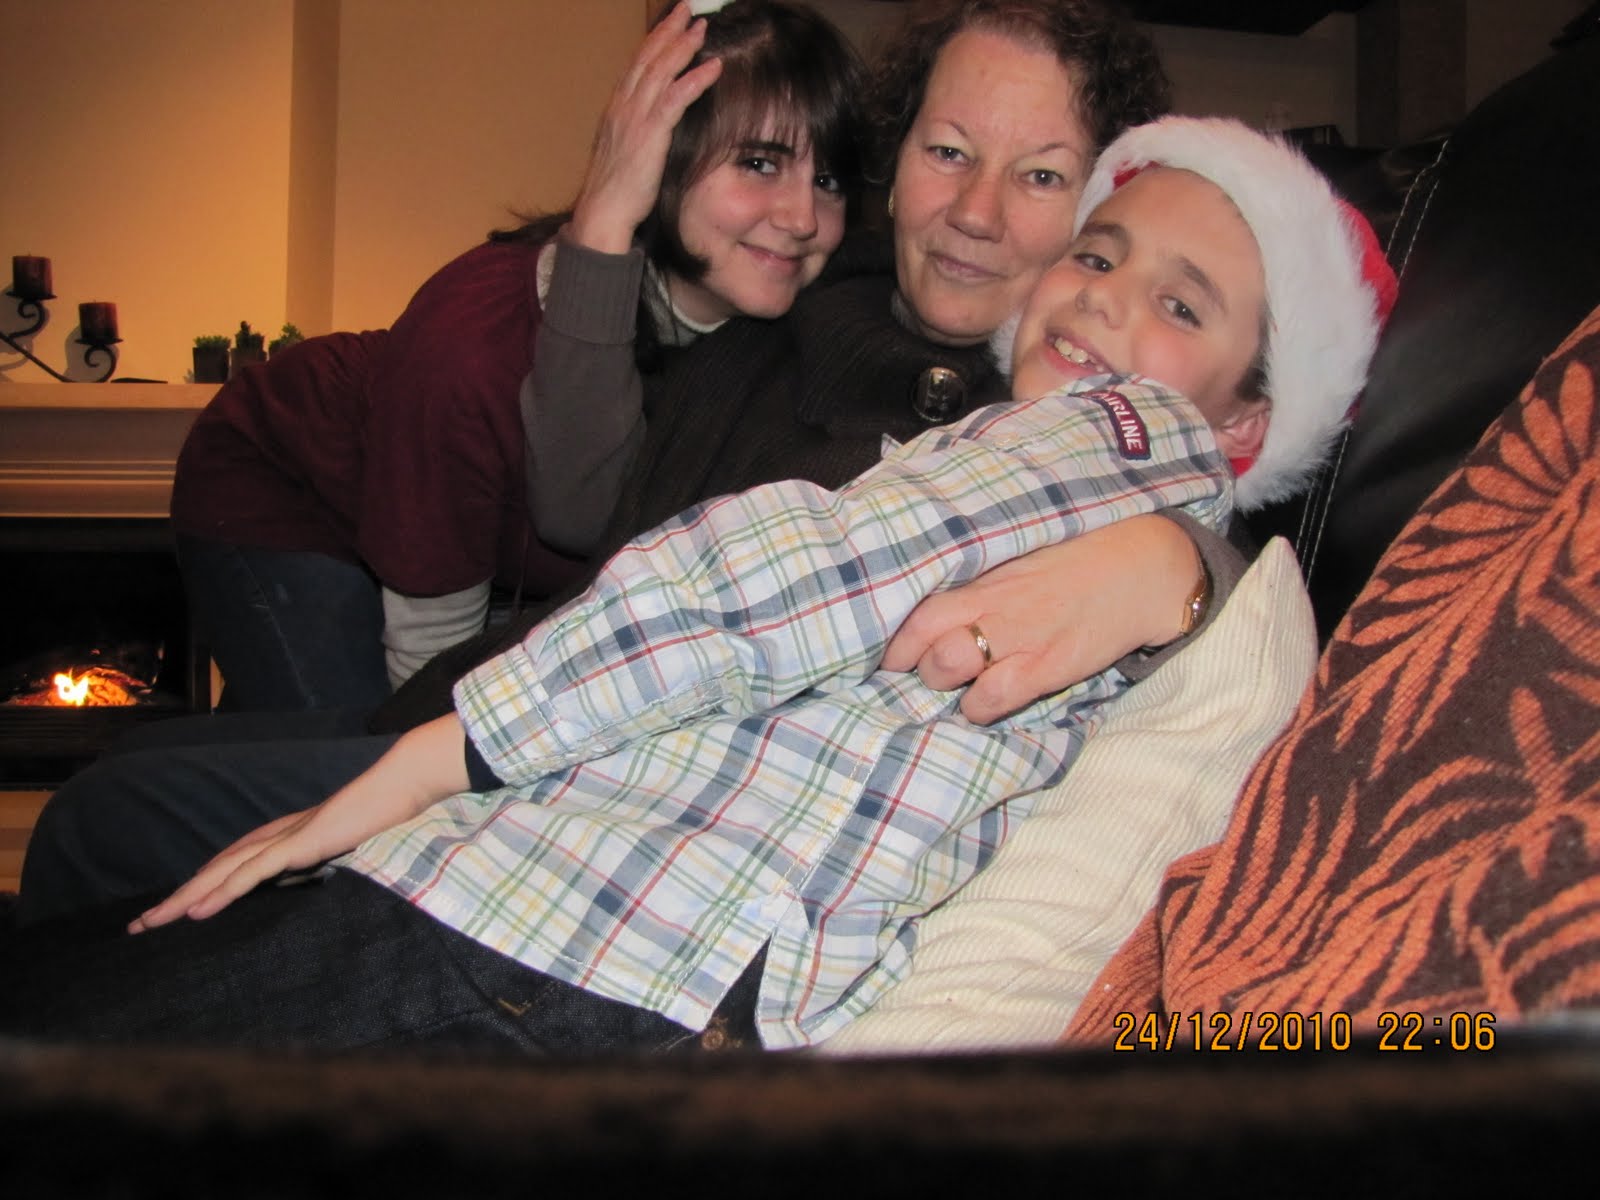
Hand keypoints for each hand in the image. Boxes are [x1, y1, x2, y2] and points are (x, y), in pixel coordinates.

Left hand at [129, 715, 472, 931]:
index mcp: (292, 835)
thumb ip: (334, 858)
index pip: (236, 862)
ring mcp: (288, 836)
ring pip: (223, 870)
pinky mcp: (300, 843)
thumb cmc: (389, 810)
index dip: (205, 884)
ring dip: (185, 897)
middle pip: (217, 867)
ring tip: (153, 922)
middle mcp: (280, 833)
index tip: (180, 908)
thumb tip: (324, 876)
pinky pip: (251, 872)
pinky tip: (197, 909)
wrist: (405, 781)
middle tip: (142, 925)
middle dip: (178, 897)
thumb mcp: (355, 844)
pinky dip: (221, 890)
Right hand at [568, 3, 723, 253]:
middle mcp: (624, 106)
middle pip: (648, 57)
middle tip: (688, 9)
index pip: (637, 64)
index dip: (655, 40)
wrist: (603, 212)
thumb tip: (652, 125)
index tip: (670, 22)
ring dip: (683, 46)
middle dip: (669, 30)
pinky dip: (695, 79)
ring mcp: (635, 118)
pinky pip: (676, 98)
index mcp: (617, 108)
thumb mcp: (625, 152)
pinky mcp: (650, 134)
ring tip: (702, 27)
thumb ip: (637, 131)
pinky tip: (712, 66)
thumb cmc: (616, 190)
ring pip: (661, 71)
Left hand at [882, 514, 1202, 723]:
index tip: (884, 655)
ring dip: (941, 685)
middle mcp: (992, 604)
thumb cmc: (1075, 566)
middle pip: (922, 639)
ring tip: (953, 688)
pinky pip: (992, 697)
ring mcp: (1017, 636)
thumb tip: (933, 610)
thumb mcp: (1018, 563)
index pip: (918, 606)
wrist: (1140, 571)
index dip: (894, 637)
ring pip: (947, 667)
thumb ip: (978, 585)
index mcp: (983, 578)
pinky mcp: (1045, 666)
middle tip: (915, 676)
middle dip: (909, 664)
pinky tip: (984, 706)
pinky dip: (978, 709)